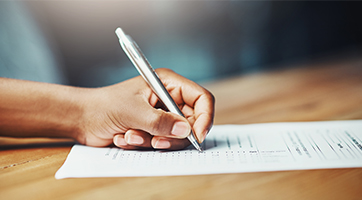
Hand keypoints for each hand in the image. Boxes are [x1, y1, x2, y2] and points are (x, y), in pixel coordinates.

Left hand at [77, 68, 214, 149]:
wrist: (82, 119)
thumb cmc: (104, 106)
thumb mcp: (134, 112)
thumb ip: (161, 122)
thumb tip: (186, 131)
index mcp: (168, 84)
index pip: (201, 98)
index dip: (205, 117)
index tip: (198, 135)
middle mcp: (168, 99)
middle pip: (191, 121)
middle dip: (173, 136)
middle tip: (156, 141)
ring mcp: (160, 116)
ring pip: (175, 136)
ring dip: (153, 140)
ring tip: (131, 135)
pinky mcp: (152, 130)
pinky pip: (160, 143)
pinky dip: (143, 144)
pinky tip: (124, 137)